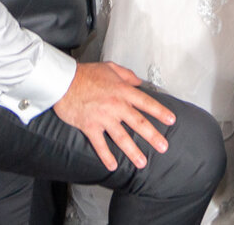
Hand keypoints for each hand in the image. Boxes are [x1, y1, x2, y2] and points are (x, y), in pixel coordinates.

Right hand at [51, 59, 175, 170]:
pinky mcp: (90, 127)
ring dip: (133, 151)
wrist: (63, 81)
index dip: (159, 111)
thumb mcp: (110, 67)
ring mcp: (103, 118)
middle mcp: (116, 105)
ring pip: (122, 137)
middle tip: (163, 147)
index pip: (146, 102)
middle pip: (138, 123)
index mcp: (122, 90)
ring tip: (142, 162)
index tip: (171, 120)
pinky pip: (100, 144)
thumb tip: (139, 82)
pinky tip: (113, 166)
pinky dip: (106, 156)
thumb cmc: (85, 73)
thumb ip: (127, 75)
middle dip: (152, 136)